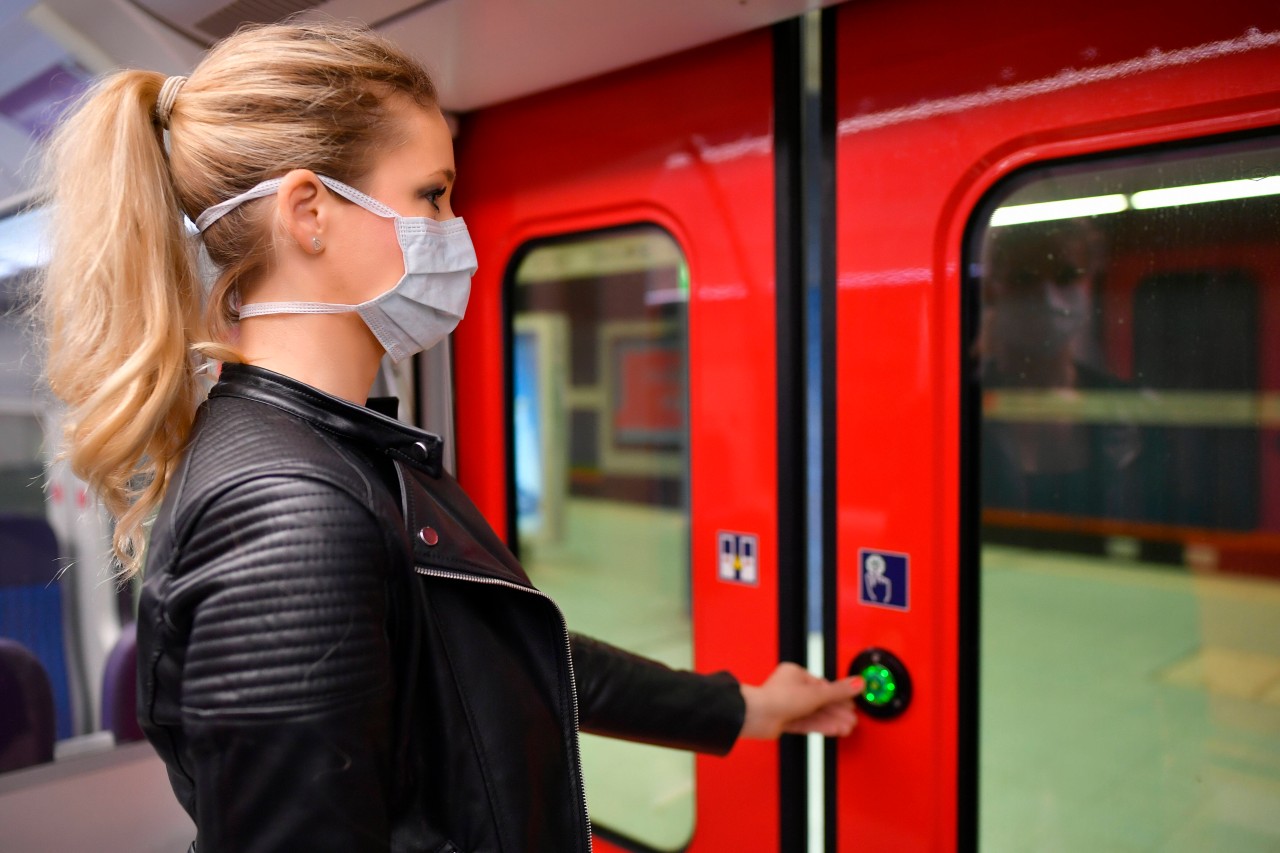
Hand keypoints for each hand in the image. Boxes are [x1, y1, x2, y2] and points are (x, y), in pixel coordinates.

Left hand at [739, 662, 861, 739]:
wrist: (757, 716)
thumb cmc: (777, 698)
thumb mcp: (816, 694)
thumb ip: (839, 691)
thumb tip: (857, 683)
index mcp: (795, 674)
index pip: (823, 685)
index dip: (839, 695)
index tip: (851, 702)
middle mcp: (791, 689)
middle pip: (820, 701)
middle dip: (837, 711)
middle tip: (852, 718)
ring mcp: (787, 705)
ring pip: (815, 713)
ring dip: (832, 720)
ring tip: (847, 727)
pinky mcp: (785, 721)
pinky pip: (807, 722)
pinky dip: (822, 726)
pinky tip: (835, 730)